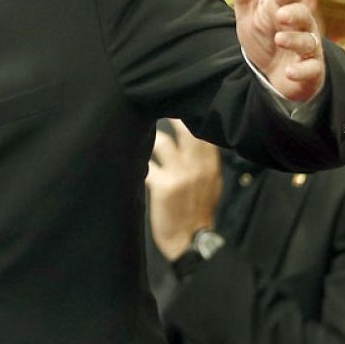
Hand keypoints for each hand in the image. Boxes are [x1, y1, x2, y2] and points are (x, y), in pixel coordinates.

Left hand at [146, 118, 220, 259]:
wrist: (191, 240)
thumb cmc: (198, 210)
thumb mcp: (211, 183)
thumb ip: (204, 160)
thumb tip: (195, 134)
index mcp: (210, 165)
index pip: (202, 131)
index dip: (189, 114)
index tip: (176, 104)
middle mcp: (197, 166)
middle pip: (183, 130)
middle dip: (169, 116)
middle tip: (154, 108)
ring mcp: (180, 174)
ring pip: (161, 143)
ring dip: (148, 140)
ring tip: (140, 139)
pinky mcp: (163, 186)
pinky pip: (147, 165)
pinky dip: (138, 164)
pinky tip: (132, 165)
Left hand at [226, 0, 324, 102]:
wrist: (273, 73)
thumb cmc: (263, 36)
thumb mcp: (249, 10)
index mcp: (287, 8)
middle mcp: (301, 26)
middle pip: (304, 15)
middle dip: (294, 13)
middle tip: (280, 15)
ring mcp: (308, 50)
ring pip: (309, 42)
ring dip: (295, 41)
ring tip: (279, 39)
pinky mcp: (310, 72)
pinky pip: (312, 70)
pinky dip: (301, 71)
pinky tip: (289, 71)